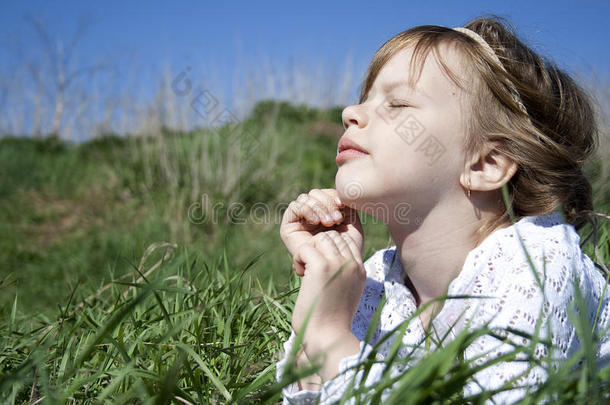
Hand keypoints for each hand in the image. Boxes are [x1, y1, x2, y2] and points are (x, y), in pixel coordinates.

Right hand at [280, 188, 363, 274]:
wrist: (334, 270)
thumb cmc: (345, 250)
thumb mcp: (352, 224)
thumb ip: (348, 206)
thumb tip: (340, 191)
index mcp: (325, 212)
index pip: (327, 193)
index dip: (334, 196)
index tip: (344, 207)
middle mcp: (311, 214)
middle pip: (316, 193)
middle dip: (327, 203)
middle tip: (336, 219)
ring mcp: (299, 219)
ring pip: (306, 197)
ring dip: (319, 207)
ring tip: (329, 223)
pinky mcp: (288, 225)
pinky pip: (295, 206)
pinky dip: (307, 209)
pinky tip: (316, 222)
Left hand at [291, 230, 365, 350]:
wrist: (328, 337)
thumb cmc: (332, 321)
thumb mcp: (345, 293)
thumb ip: (343, 275)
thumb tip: (328, 260)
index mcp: (360, 270)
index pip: (346, 240)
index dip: (329, 248)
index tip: (319, 266)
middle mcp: (352, 264)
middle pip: (333, 236)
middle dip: (317, 247)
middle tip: (309, 268)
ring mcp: (338, 264)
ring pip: (320, 238)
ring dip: (307, 251)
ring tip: (304, 270)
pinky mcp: (321, 266)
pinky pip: (306, 247)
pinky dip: (298, 258)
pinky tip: (299, 273)